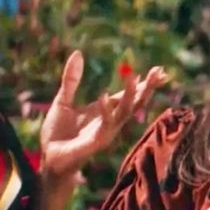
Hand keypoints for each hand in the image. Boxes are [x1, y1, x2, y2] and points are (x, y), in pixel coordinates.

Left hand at [40, 51, 167, 180]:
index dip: (144, 83)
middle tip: (160, 72)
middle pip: (135, 103)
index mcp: (105, 111)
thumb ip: (71, 79)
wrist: (49, 157)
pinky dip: (105, 110)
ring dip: (130, 95)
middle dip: (148, 88)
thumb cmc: (57, 132)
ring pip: (124, 112)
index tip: (158, 70)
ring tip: (134, 77)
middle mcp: (111, 122)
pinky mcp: (96, 142)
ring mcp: (106, 132)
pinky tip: (104, 96)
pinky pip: (104, 124)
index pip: (129, 95)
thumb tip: (78, 53)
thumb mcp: (63, 99)